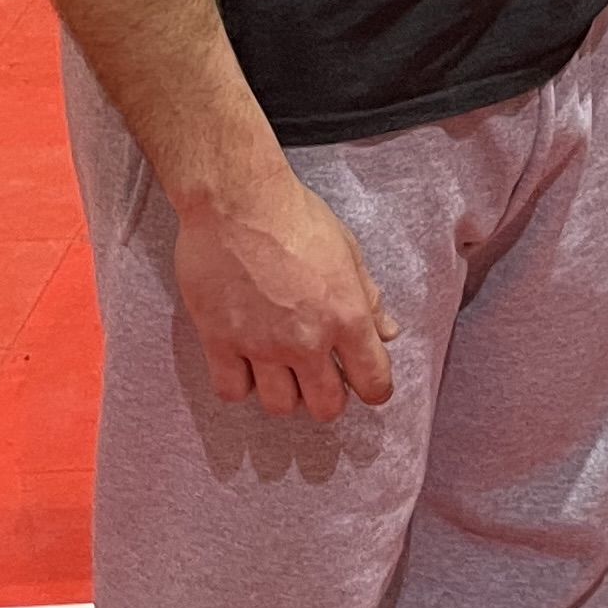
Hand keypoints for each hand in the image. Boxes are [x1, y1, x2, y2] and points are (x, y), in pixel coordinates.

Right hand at [171, 163, 400, 418]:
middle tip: (321, 379)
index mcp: (346, 316)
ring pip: (280, 406)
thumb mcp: (347, 250)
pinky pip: (232, 390)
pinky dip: (240, 384)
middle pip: (326, 407)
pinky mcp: (220, 341)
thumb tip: (387, 331)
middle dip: (329, 399)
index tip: (368, 386)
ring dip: (285, 393)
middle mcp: (307, 339)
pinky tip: (245, 364)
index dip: (375, 390)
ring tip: (282, 370)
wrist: (237, 200)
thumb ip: (368, 297)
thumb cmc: (295, 216)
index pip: (373, 381)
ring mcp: (261, 344)